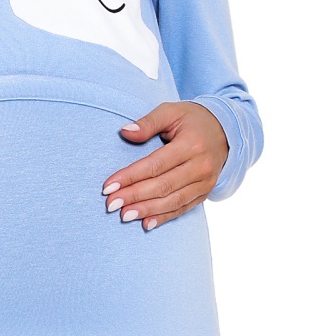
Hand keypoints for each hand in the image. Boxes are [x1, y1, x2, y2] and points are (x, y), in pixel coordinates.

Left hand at [100, 102, 228, 229]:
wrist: (225, 131)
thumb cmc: (192, 120)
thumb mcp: (171, 112)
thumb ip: (148, 122)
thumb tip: (125, 132)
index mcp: (192, 144)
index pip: (156, 164)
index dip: (131, 176)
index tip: (108, 186)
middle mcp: (201, 166)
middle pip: (163, 185)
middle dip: (134, 196)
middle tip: (110, 204)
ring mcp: (205, 182)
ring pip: (173, 200)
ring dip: (147, 210)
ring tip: (124, 215)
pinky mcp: (205, 192)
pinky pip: (183, 208)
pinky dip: (164, 217)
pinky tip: (146, 224)